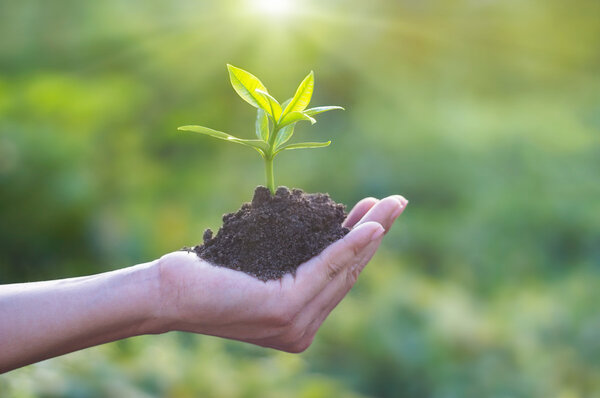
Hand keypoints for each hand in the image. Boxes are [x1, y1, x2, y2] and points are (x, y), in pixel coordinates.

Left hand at [156, 195, 407, 352]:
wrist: (167, 295)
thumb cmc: (205, 276)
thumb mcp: (259, 266)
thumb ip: (292, 264)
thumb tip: (318, 234)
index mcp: (297, 320)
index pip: (338, 278)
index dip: (361, 245)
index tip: (376, 215)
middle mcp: (301, 327)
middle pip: (348, 273)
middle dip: (375, 234)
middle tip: (397, 203)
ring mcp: (295, 322)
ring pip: (342, 269)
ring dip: (370, 233)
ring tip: (391, 205)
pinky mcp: (285, 308)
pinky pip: (324, 269)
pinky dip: (348, 245)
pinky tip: (368, 225)